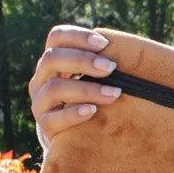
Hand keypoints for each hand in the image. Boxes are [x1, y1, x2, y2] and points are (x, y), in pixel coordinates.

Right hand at [29, 25, 121, 149]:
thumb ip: (102, 64)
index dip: (78, 36)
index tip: (104, 43)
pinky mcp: (45, 126)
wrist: (72, 135)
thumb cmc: (91, 99)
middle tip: (111, 67)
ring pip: (55, 88)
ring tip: (114, 93)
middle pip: (52, 59)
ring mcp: (40, 102)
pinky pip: (53, 119)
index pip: (56, 37)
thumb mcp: (92, 78)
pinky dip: (74, 113)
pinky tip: (93, 111)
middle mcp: (42, 78)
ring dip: (87, 89)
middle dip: (84, 60)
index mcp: (53, 61)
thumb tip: (133, 51)